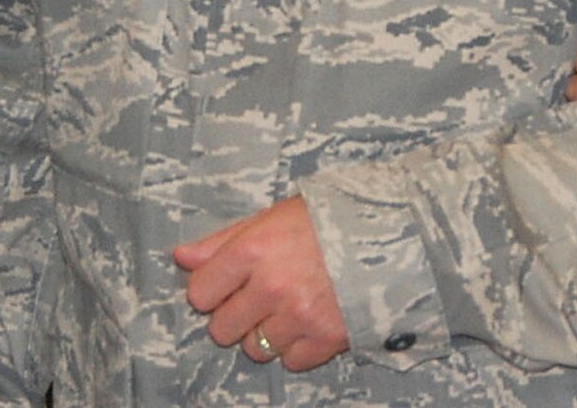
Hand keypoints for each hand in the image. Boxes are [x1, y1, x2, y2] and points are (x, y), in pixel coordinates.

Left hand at [172, 197, 348, 370]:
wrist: (395, 232)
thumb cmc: (331, 218)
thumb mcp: (274, 216)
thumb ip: (224, 240)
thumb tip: (181, 257)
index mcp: (254, 249)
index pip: (200, 293)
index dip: (213, 290)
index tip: (230, 283)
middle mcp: (271, 286)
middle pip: (221, 329)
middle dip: (237, 315)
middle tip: (264, 296)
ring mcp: (299, 316)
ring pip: (255, 349)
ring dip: (268, 332)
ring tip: (292, 305)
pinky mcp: (325, 339)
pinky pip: (291, 361)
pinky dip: (299, 346)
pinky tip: (313, 319)